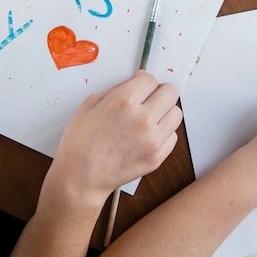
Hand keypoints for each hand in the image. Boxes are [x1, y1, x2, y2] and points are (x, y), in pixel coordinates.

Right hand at [42, 71, 181, 209]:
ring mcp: (153, 139)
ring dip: (164, 112)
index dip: (143, 81)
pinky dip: (163, 133)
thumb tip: (135, 81)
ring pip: (176, 113)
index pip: (151, 79)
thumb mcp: (90, 104)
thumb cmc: (80, 142)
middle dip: (158, 92)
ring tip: (149, 118)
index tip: (140, 85)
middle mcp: (143, 118)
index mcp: (124, 101)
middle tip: (148, 99)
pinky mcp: (158, 156)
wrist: (81, 177)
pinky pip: (173, 136)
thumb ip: (116, 89)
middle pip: (170, 92)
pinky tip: (147, 136)